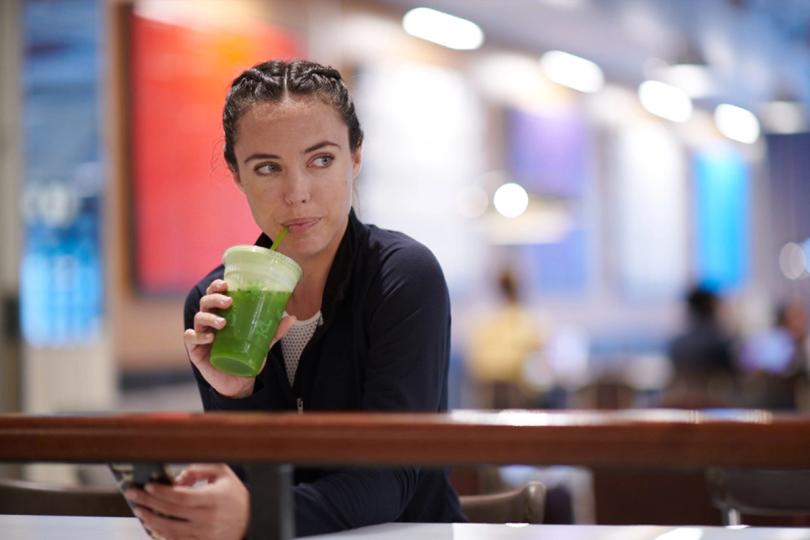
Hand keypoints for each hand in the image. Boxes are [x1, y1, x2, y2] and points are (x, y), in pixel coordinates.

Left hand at [126, 464, 248, 539]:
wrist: (250, 518)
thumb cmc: (233, 493)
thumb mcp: (222, 473)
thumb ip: (199, 469)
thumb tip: (176, 479)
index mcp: (214, 499)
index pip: (182, 497)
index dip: (163, 492)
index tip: (149, 486)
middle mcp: (208, 518)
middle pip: (172, 512)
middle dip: (150, 503)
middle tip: (134, 494)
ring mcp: (204, 534)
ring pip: (171, 530)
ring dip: (151, 520)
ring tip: (139, 510)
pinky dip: (162, 533)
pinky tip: (152, 524)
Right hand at [183, 279, 295, 397]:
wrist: (239, 383)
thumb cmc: (246, 357)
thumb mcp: (262, 343)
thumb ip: (274, 331)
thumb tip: (292, 317)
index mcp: (222, 315)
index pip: (215, 295)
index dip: (217, 286)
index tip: (227, 284)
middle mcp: (209, 323)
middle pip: (205, 303)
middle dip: (214, 298)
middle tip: (229, 302)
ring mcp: (201, 336)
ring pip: (198, 318)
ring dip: (210, 317)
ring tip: (223, 323)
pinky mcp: (195, 351)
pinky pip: (190, 338)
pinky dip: (198, 335)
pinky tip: (209, 337)